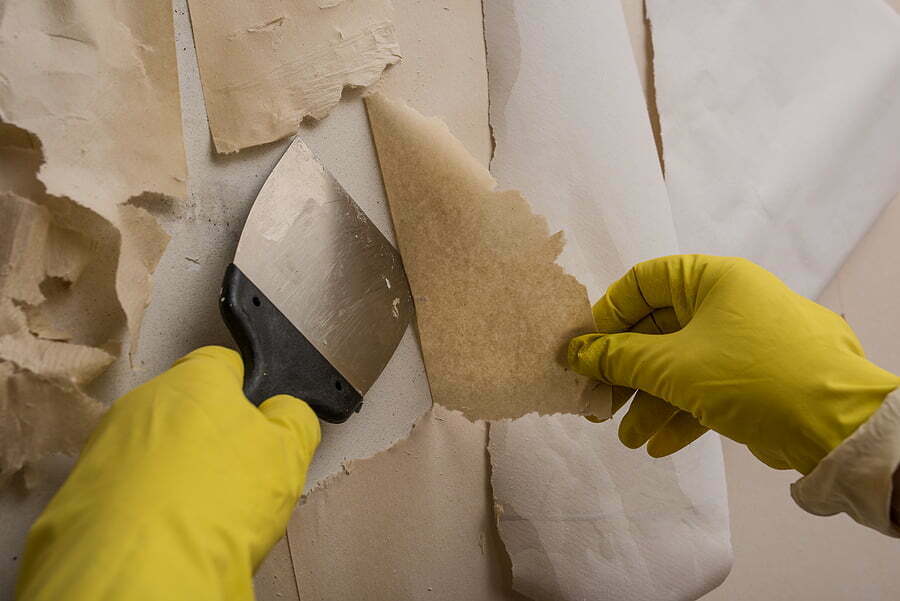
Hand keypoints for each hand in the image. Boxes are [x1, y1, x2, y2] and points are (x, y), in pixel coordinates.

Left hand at [17, 346, 320, 600]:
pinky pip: (123, 484)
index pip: (224, 363)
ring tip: (197, 512)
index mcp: (196, 378)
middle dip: (209, 435)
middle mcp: (144, 399)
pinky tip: (162, 530)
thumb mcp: (288, 454)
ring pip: (153, 446)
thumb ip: (294, 419)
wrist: (140, 566)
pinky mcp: (79, 487)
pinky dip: (143, 501)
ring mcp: (105, 442)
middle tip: (235, 477)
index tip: (259, 426)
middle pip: (186, 408)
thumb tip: (285, 409)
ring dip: (173, 469)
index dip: (247, 392)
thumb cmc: (222, 496)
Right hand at [568, 255, 898, 473]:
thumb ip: (617, 358)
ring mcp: (744, 341)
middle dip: (626, 373)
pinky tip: (660, 446)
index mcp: (712, 279)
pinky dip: (681, 413)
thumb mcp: (673, 366)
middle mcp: (728, 302)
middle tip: (598, 404)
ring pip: (680, 364)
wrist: (838, 425)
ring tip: (629, 440)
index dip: (608, 316)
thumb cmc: (750, 374)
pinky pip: (706, 387)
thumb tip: (573, 353)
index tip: (585, 352)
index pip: (642, 283)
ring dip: (650, 402)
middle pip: (657, 330)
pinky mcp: (756, 378)